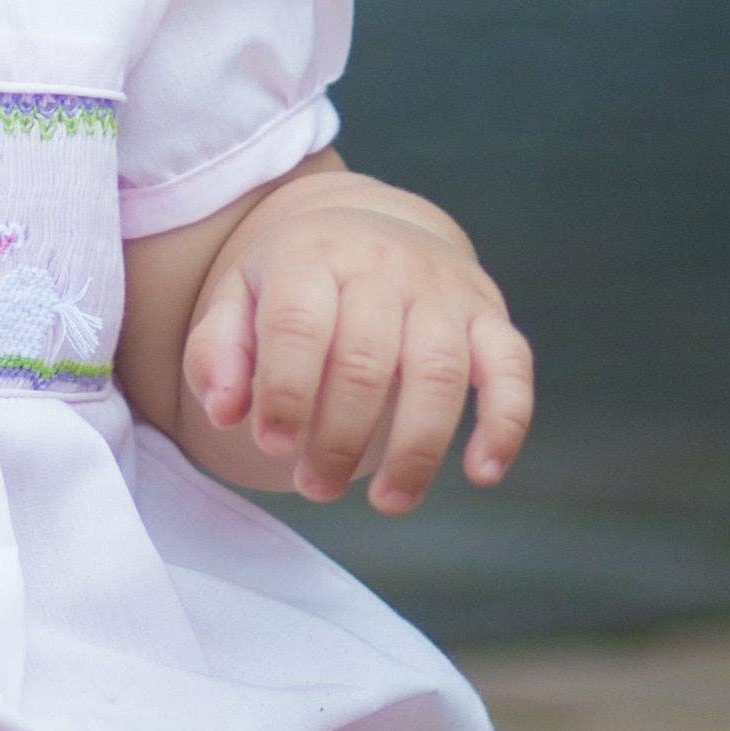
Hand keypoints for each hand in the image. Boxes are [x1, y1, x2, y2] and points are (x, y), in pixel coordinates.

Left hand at [182, 180, 533, 514]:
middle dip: (339, 438)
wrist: (371, 226)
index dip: (285, 393)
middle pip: (366, 360)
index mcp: (312, 254)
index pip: (298, 325)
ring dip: (415, 449)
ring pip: (439, 372)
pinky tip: (481, 473)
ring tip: (387, 504)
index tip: (273, 447)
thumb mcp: (238, 298)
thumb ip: (218, 353)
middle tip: (316, 487)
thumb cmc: (294, 283)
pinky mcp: (489, 316)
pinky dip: (505, 424)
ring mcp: (443, 289)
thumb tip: (227, 412)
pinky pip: (511, 368)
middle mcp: (383, 264)